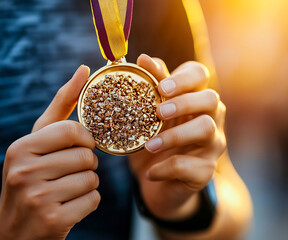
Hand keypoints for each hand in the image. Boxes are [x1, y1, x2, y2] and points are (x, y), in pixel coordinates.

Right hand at [0, 66, 100, 239]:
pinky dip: (87, 203)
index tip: (78, 148)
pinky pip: (93, 200)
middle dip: (85, 165)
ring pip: (92, 179)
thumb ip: (62, 105)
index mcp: (21, 148)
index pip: (72, 131)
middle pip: (86, 156)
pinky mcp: (53, 219)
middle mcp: (23, 171)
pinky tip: (67, 206)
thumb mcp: (38, 140)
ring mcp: (36, 198)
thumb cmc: (33, 177)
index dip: (84, 140)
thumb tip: (84, 69)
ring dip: (87, 185)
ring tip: (65, 190)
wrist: (14, 230)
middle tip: (67, 173)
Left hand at [129, 55, 225, 219]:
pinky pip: (190, 166)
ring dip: (175, 136)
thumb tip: (144, 58)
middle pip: (211, 98)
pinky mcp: (206, 171)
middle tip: (159, 112)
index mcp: (194, 97)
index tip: (162, 87)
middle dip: (184, 102)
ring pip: (206, 129)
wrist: (159, 185)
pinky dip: (166, 168)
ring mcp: (212, 144)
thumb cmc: (154, 142)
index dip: (184, 78)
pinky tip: (150, 173)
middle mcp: (210, 117)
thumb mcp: (147, 116)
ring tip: (149, 145)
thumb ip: (150, 87)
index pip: (199, 74)